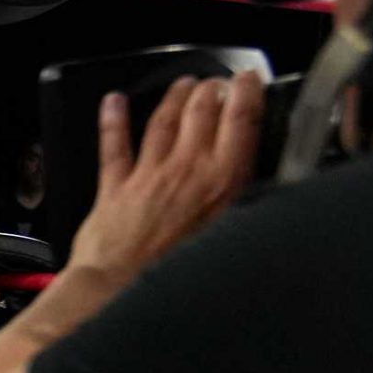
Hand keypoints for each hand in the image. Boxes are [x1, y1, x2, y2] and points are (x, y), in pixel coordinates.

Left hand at [68, 72, 265, 283]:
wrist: (121, 292)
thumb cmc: (178, 275)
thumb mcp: (231, 238)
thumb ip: (242, 206)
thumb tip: (259, 191)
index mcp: (222, 181)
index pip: (240, 120)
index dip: (246, 92)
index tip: (248, 80)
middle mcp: (186, 169)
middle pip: (201, 111)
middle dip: (210, 89)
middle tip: (215, 83)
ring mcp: (149, 175)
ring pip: (164, 120)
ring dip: (174, 97)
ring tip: (184, 84)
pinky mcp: (115, 187)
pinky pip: (114, 146)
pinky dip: (113, 120)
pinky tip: (112, 101)